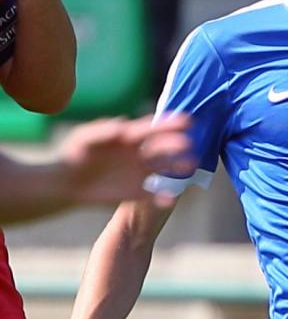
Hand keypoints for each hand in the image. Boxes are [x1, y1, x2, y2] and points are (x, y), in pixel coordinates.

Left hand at [57, 112, 195, 206]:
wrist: (66, 183)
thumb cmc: (73, 155)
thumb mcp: (84, 138)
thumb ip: (102, 131)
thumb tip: (122, 127)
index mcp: (128, 137)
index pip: (151, 129)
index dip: (167, 124)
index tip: (185, 120)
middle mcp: (138, 154)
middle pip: (162, 147)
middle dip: (175, 144)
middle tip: (188, 143)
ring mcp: (138, 174)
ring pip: (164, 169)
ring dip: (177, 167)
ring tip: (190, 165)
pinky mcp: (134, 193)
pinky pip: (153, 195)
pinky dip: (162, 197)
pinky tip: (170, 198)